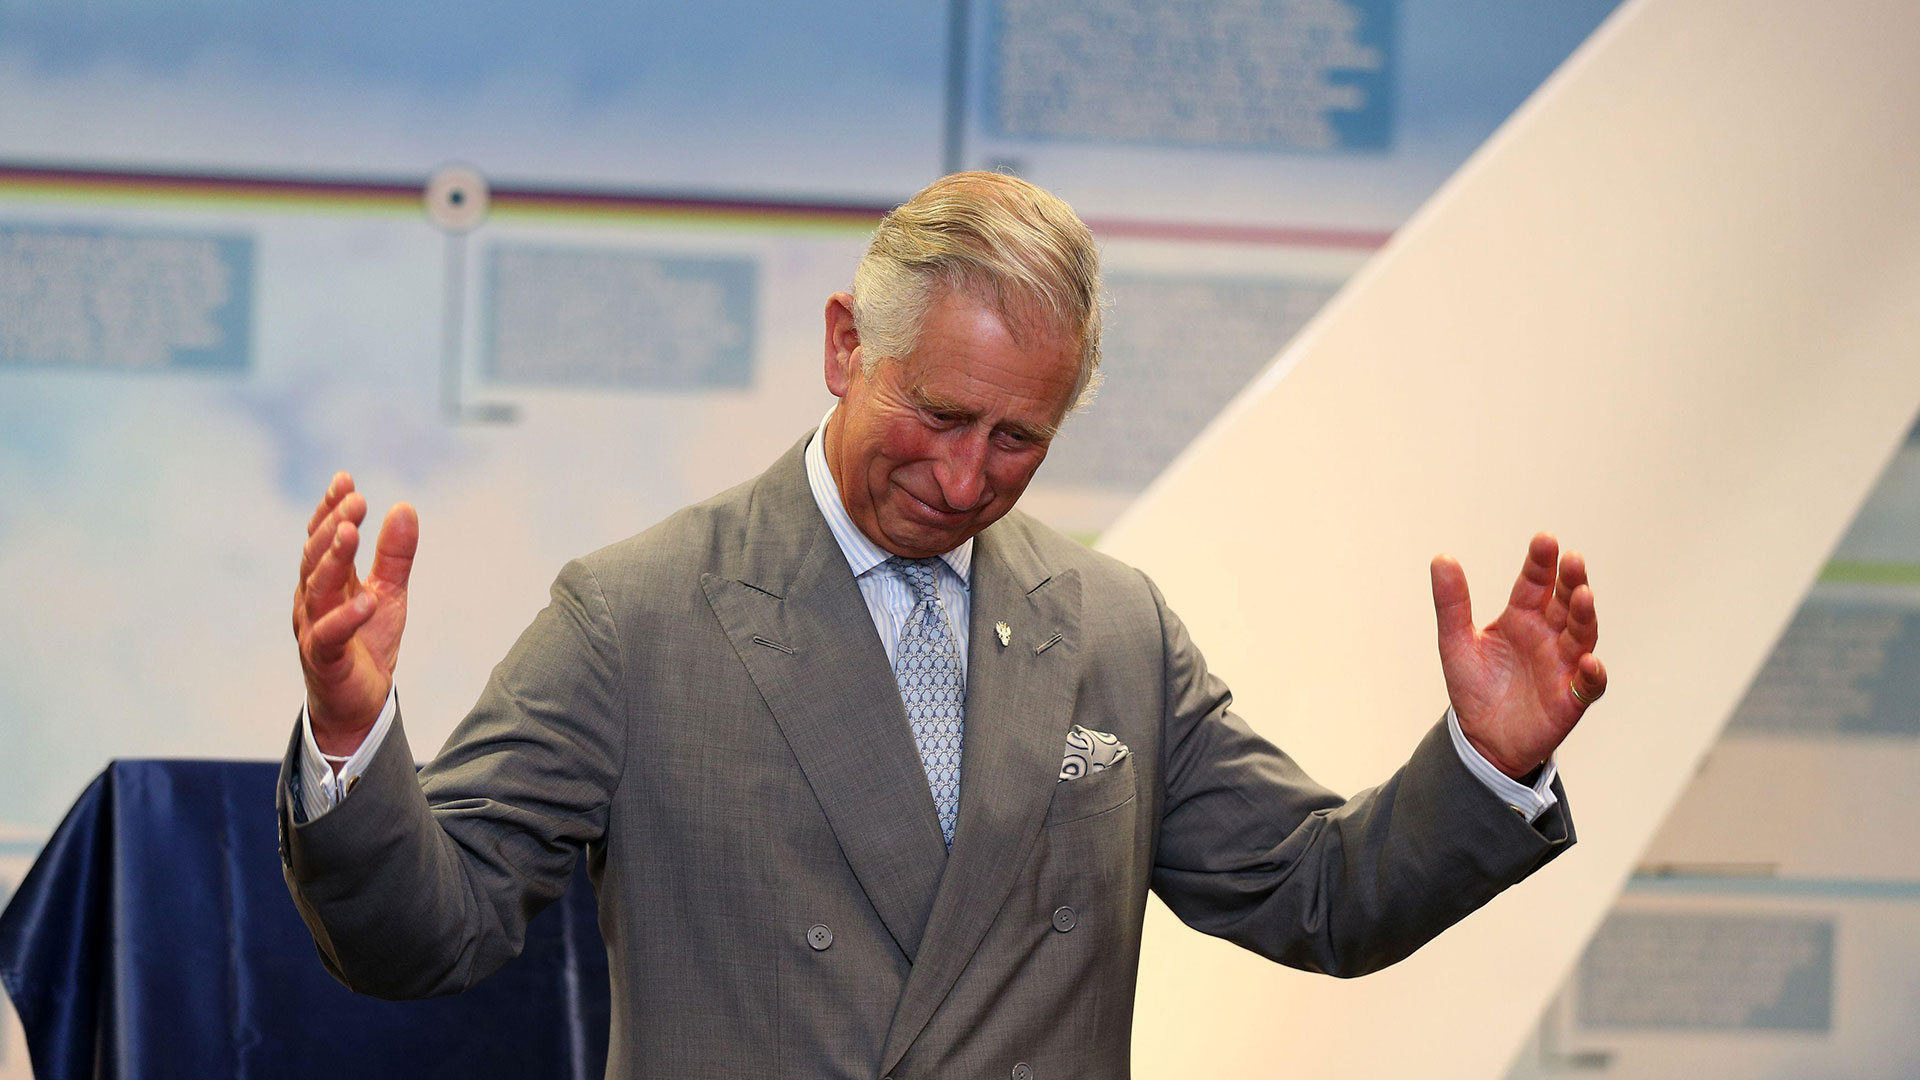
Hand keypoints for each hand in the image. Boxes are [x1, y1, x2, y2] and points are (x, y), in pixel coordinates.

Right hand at [292, 472, 417, 756]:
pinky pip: (329, 635)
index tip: (346, 479)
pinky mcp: (324, 659)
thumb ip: (394, 554)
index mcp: (326, 580)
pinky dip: (345, 617)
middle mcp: (312, 600)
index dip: (330, 508)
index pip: (322, 537)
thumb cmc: (366, 643)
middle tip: (354, 500)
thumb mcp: (388, 592)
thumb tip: (405, 506)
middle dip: (332, 526)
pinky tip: (364, 600)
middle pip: (315, 556)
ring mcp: (313, 628)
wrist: (359, 704)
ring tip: (350, 533)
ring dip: (332, 559)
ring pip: (316, 589)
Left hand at [1429, 533, 1606, 778]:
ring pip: (1582, 635)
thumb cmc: (1474, 687)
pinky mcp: (1570, 698)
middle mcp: (1547, 636)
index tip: (1544, 540)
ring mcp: (1562, 665)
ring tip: (1583, 596)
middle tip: (1573, 560)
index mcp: (1521, 618)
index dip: (1541, 563)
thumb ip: (1452, 603)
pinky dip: (1592, 673)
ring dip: (1585, 616)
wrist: (1480, 739)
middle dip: (1571, 581)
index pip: (1535, 584)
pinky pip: (1588, 684)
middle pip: (1565, 603)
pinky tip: (1588, 661)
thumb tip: (1441, 558)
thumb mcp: (1455, 642)